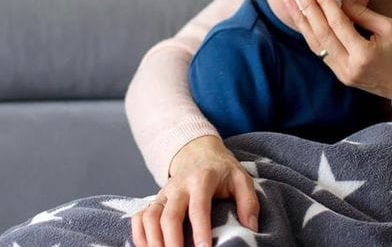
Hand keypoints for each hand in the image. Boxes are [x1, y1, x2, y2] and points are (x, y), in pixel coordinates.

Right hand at [131, 135, 258, 246]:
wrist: (198, 153)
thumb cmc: (222, 171)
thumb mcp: (241, 179)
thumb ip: (248, 202)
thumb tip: (251, 228)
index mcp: (202, 180)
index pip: (199, 207)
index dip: (200, 230)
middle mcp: (178, 186)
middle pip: (169, 215)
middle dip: (172, 241)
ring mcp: (163, 193)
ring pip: (150, 216)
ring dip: (153, 240)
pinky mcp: (154, 200)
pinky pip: (140, 217)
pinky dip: (140, 235)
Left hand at [284, 0, 391, 98]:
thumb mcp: (389, 27)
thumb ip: (362, 14)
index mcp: (363, 54)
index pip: (338, 23)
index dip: (326, 3)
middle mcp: (348, 66)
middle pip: (322, 33)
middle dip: (308, 8)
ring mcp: (342, 74)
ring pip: (316, 45)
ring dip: (303, 21)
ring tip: (290, 2)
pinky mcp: (340, 75)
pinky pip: (322, 53)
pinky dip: (311, 34)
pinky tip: (304, 20)